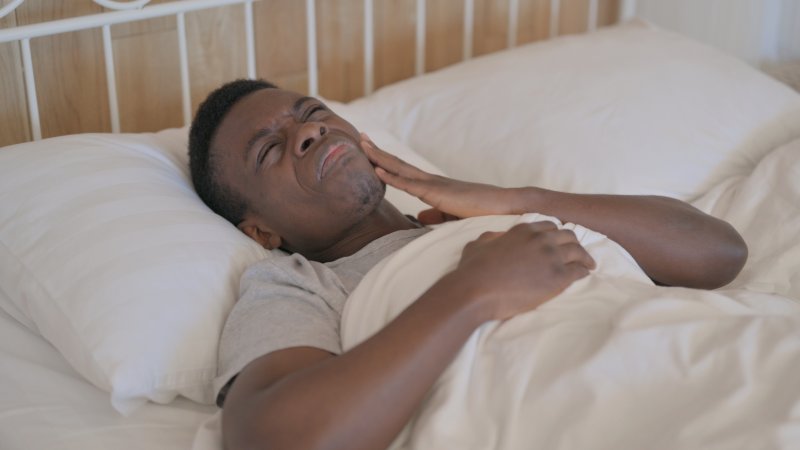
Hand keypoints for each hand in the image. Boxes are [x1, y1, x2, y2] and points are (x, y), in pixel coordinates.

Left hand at [361, 133, 525, 221]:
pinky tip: (378, 169)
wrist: (506, 207)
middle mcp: (431, 181)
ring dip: (379, 157)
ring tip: (362, 145)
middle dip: (377, 151)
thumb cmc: (484, 212)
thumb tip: (421, 215)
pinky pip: (410, 185)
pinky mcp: (438, 194)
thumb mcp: (453, 214)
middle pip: (398, 163)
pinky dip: (392, 176)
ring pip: (401, 168)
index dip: (386, 161)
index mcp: (433, 186)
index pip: (404, 171)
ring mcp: (434, 185)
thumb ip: (435, 214)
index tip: (370, 151)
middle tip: (359, 137)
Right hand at [451, 221, 594, 320]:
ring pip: (578, 251)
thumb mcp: (479, 244)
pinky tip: (585, 275)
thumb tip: (499, 237)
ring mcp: (551, 257)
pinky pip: (579, 271)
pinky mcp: (558, 277)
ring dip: (584, 257)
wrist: (476, 291)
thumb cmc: (473, 269)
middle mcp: (541, 239)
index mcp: (524, 230)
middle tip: (577, 253)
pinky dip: (584, 271)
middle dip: (574, 243)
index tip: (560, 242)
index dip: (556, 234)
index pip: (550, 226)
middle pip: (568, 236)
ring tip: (588, 264)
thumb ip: (493, 237)